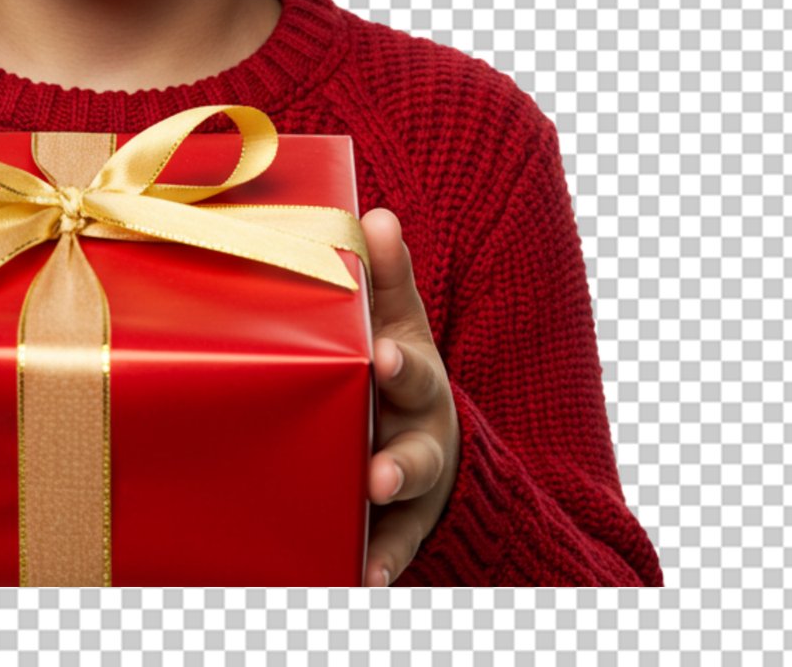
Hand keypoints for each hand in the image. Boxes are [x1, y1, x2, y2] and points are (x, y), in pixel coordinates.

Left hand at [360, 207, 460, 585]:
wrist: (427, 425)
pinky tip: (364, 577)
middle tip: (377, 470)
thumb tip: (376, 214)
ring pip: (409, 492)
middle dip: (398, 456)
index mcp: (410, 368)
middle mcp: (419, 423)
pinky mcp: (402, 518)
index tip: (381, 356)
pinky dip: (382, 561)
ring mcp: (414, 472)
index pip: (407, 360)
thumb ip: (384, 272)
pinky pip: (395, 543)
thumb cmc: (391, 357)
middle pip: (416, 441)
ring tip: (371, 518)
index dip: (397, 361)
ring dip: (391, 505)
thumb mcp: (394, 316)